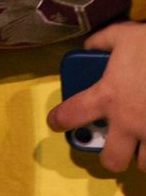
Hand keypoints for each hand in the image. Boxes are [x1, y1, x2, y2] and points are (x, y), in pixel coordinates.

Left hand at [49, 22, 145, 173]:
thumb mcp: (126, 35)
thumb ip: (104, 41)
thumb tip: (91, 45)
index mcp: (109, 96)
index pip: (72, 115)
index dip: (60, 120)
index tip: (58, 122)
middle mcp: (129, 122)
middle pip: (112, 160)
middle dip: (112, 157)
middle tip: (117, 145)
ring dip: (144, 156)